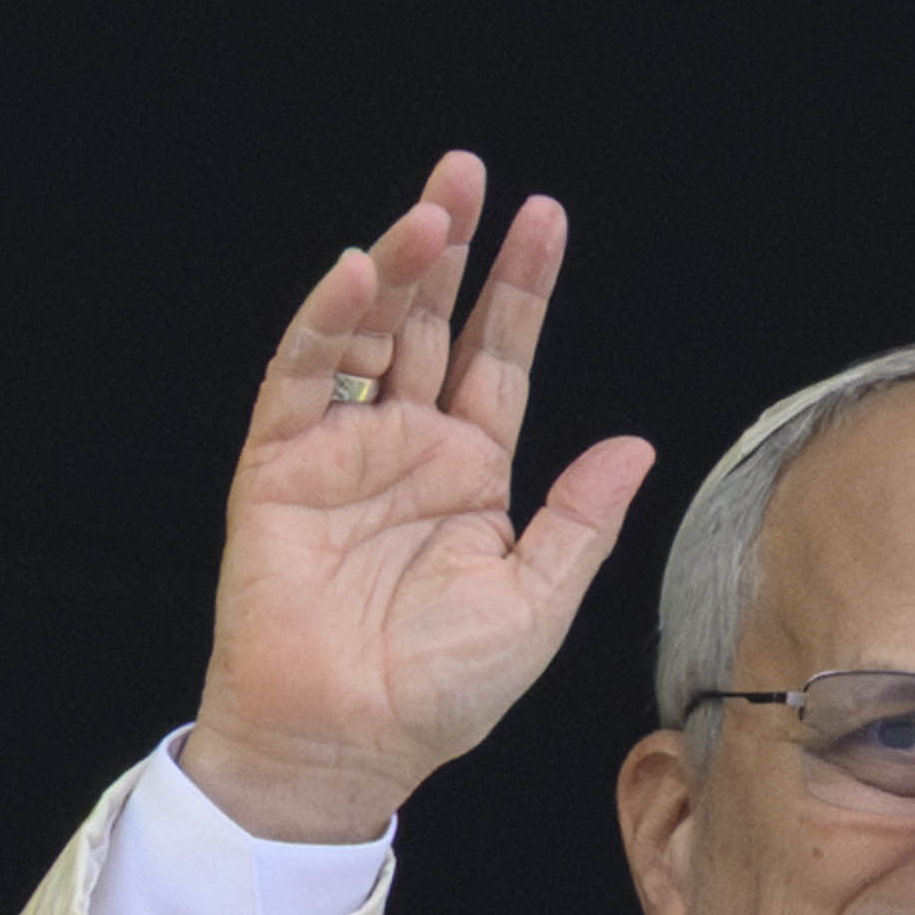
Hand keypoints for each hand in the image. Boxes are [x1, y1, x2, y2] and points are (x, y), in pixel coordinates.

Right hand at [172, 153, 661, 846]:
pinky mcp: (278, 465)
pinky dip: (327, 321)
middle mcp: (407, 447)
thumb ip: (581, 521)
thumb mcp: (537, 604)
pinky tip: (361, 271)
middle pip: (433, 324)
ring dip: (398, 268)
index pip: (500, 358)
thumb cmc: (440, 692)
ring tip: (431, 209)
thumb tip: (636, 444)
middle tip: (469, 171)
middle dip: (453, 247)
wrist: (348, 743)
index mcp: (471, 474)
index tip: (546, 217)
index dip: (521, 289)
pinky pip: (302, 376)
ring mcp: (341, 450)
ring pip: (370, 333)